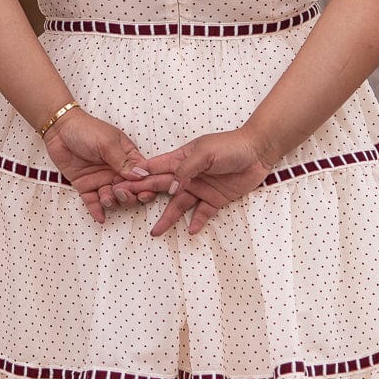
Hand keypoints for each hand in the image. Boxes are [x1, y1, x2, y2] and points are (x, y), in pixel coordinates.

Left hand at [41, 107, 151, 223]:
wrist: (60, 130)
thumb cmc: (87, 130)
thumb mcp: (107, 143)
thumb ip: (123, 161)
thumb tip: (141, 176)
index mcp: (127, 157)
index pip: (142, 176)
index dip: (145, 186)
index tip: (143, 192)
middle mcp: (116, 171)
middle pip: (130, 191)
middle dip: (128, 196)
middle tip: (120, 192)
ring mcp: (101, 179)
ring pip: (113, 198)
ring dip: (112, 202)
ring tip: (106, 197)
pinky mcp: (86, 185)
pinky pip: (93, 202)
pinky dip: (97, 211)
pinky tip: (100, 217)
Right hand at [110, 128, 276, 235]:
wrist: (258, 152)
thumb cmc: (230, 146)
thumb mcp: (204, 153)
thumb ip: (185, 170)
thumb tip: (171, 188)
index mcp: (181, 159)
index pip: (155, 169)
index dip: (138, 176)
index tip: (120, 184)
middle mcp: (187, 175)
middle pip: (161, 188)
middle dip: (144, 196)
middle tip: (126, 206)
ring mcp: (200, 188)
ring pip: (179, 205)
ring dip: (168, 217)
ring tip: (155, 232)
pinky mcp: (215, 199)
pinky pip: (202, 213)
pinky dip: (196, 222)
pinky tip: (190, 230)